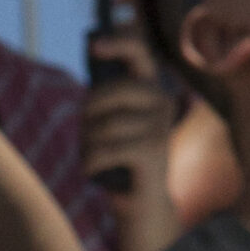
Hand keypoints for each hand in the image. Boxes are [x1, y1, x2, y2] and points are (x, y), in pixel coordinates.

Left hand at [81, 31, 181, 250]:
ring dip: (87, 145)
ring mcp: (160, 126)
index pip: (139, 53)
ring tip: (93, 160)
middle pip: (109, 92)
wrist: (142, 207)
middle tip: (87, 137)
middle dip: (87, 115)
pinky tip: (93, 172)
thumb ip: (106, 99)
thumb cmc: (120, 163)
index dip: (119, 43)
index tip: (94, 45)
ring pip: (104, 125)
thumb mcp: (112, 126)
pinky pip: (106, 148)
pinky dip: (90, 163)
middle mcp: (162, 101)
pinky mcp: (153, 151)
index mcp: (152, 91)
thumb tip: (92, 59)